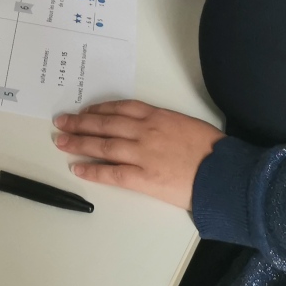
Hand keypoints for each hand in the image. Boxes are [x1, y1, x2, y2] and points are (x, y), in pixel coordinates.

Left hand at [54, 101, 224, 209]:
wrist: (224, 172)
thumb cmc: (213, 150)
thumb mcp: (188, 125)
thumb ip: (166, 125)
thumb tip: (153, 131)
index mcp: (158, 116)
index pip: (121, 108)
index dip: (100, 109)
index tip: (86, 110)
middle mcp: (145, 131)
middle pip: (105, 123)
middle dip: (80, 122)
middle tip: (61, 121)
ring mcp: (142, 154)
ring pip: (103, 145)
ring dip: (79, 142)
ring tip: (61, 141)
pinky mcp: (144, 178)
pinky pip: (112, 173)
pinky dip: (92, 170)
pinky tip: (77, 168)